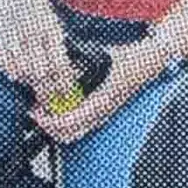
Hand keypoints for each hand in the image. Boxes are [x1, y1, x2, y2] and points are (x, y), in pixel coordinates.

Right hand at [0, 0, 77, 106]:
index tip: (64, 93)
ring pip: (24, 71)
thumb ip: (51, 34)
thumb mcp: (45, 9)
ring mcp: (13, 34)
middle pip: (43, 74)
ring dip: (28, 83)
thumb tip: (60, 61)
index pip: (61, 64)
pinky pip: (4, 62)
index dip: (63, 83)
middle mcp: (33, 32)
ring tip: (32, 88)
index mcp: (50, 26)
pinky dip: (10, 71)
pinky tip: (15, 74)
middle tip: (47, 101)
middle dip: (46, 92)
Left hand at [33, 31, 169, 145]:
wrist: (152, 59)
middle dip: (49, 126)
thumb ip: (85, 59)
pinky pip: (81, 126)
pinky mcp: (103, 112)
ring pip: (75, 133)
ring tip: (43, 110)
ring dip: (56, 125)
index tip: (36, 111)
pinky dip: (66, 121)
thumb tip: (64, 65)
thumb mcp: (105, 53)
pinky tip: (58, 106)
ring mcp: (105, 114)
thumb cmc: (132, 56)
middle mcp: (104, 111)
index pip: (71, 121)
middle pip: (70, 134)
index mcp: (104, 99)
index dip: (50, 121)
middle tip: (35, 112)